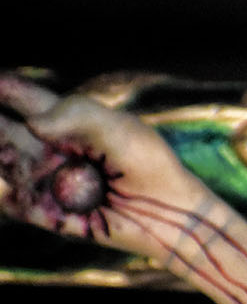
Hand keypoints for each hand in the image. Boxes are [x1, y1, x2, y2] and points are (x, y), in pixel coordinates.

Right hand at [0, 73, 207, 257]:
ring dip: (1, 159)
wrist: (173, 215)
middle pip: (6, 133)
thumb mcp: (120, 130)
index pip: (29, 100)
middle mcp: (54, 151)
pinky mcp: (53, 215)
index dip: (5, 89)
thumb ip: (78, 116)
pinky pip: (20, 205)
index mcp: (71, 124)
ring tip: (10, 154)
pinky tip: (9, 189)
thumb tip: (33, 123)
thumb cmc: (150, 165)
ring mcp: (51, 183)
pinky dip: (9, 197)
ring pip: (7, 166)